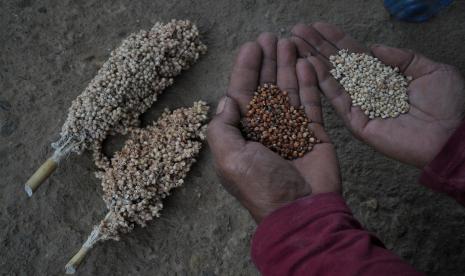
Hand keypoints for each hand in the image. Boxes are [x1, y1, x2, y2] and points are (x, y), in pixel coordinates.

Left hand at [207, 33, 340, 222]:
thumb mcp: (230, 159)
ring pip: (288, 91)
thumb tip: (226, 99)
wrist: (301, 211)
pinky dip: (309, 84)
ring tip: (289, 42)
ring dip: (288, 66)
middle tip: (271, 37)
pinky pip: (311, 103)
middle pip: (265, 88)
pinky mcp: (313, 132)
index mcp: (243, 135)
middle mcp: (265, 129)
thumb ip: (222, 128)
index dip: (245, 69)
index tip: (252, 46)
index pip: (242, 94)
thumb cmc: (261, 186)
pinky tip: (306, 64)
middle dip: (267, 63)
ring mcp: (290, 130)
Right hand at [291, 22, 464, 167]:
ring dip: (313, 61)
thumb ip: (401, 57)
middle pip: (338, 64)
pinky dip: (323, 83)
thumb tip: (373, 48)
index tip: (317, 26)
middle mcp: (369, 89)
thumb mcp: (429, 70)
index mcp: (384, 76)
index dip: (336, 39)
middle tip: (296, 31)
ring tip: (295, 45)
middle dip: (317, 46)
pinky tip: (309, 65)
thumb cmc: (448, 104)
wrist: (452, 135)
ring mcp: (361, 106)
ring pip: (332, 80)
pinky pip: (338, 100)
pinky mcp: (357, 123)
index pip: (355, 54)